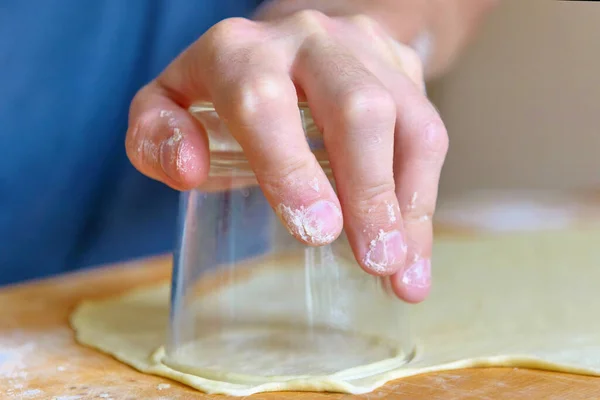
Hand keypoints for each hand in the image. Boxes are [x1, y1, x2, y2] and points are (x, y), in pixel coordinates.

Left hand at [125, 10, 447, 302]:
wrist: (281, 51)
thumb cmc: (219, 95)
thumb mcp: (166, 109)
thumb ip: (155, 138)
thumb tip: (189, 168)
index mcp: (238, 50)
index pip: (264, 101)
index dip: (289, 167)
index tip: (317, 232)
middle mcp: (307, 38)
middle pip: (357, 106)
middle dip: (370, 191)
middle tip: (375, 260)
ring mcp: (363, 49)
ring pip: (409, 121)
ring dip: (410, 204)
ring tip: (403, 271)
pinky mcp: (399, 67)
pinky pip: (428, 131)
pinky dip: (423, 197)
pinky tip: (413, 247)